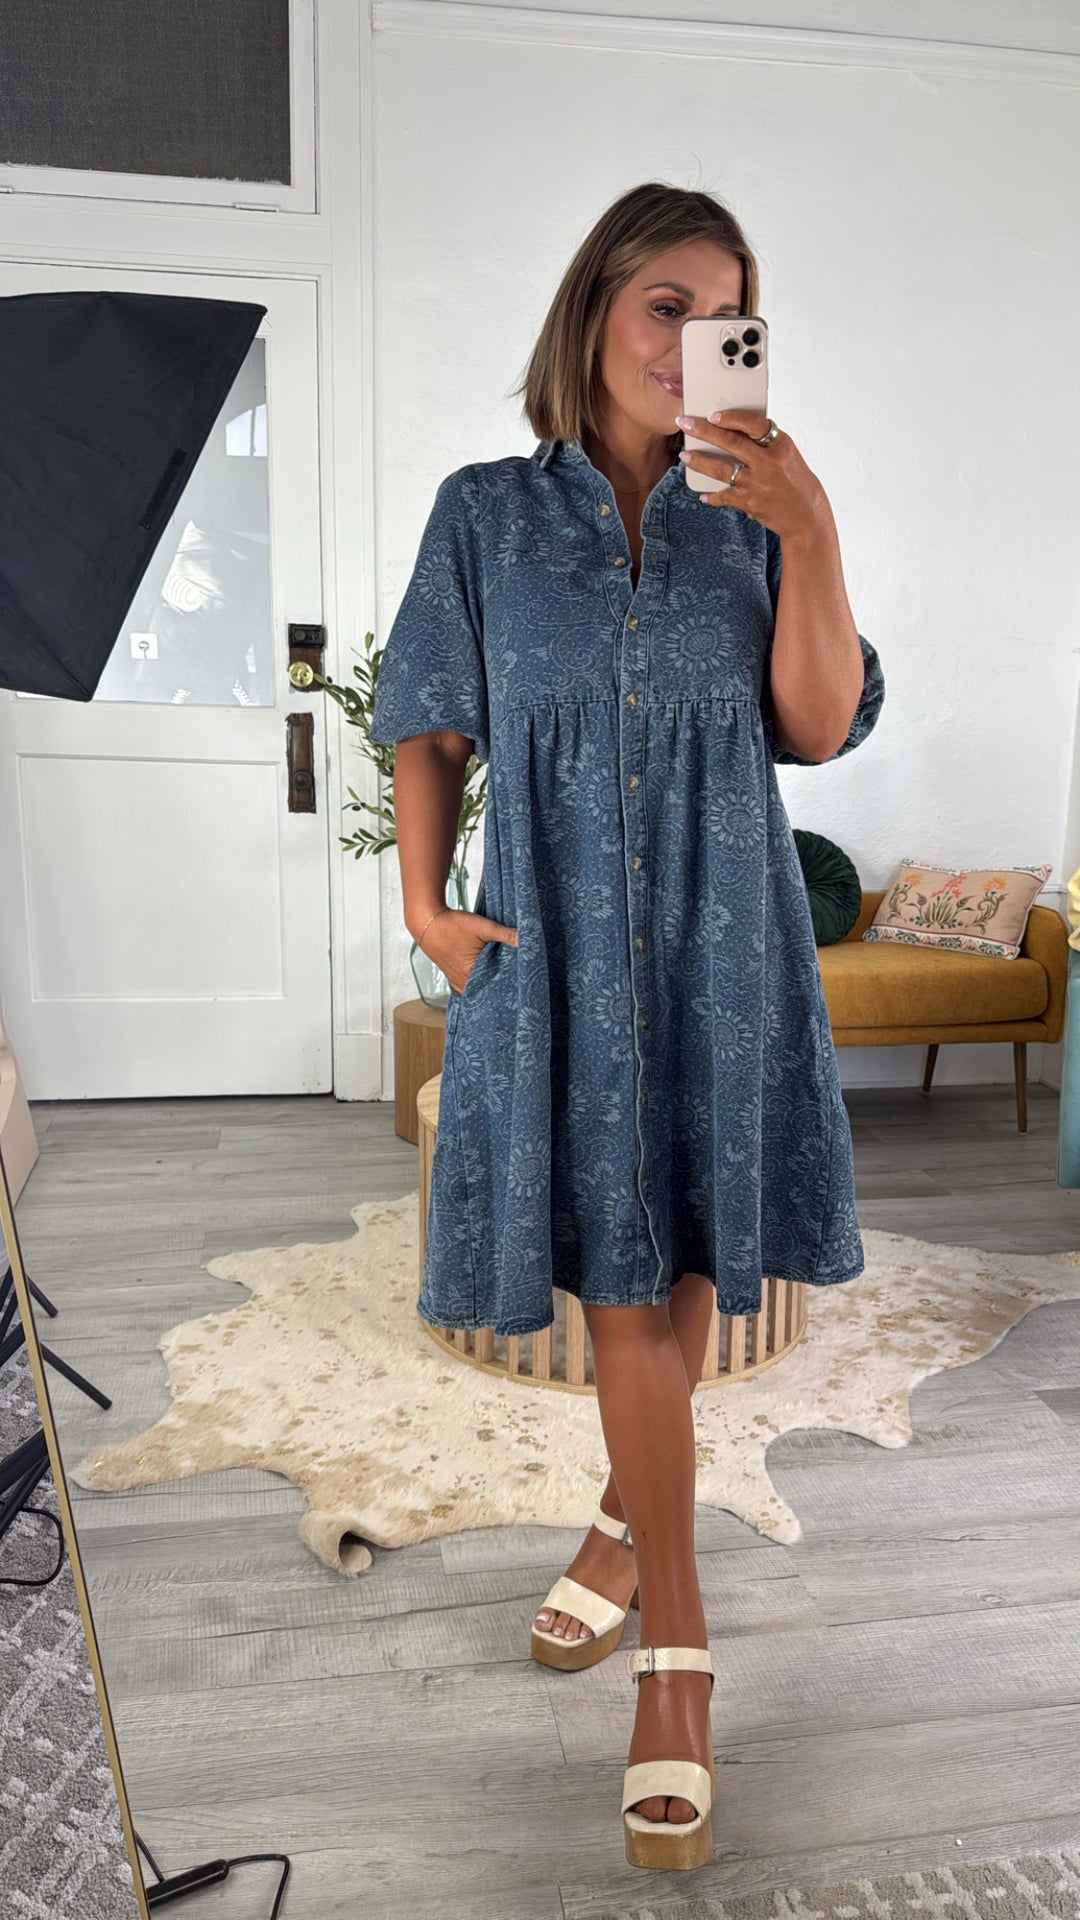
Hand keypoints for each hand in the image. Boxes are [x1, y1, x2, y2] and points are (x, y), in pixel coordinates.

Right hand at [419, 908, 517, 995]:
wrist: (427, 921)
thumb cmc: (452, 924)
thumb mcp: (482, 926)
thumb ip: (505, 933)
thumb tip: (526, 938)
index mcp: (470, 975)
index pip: (495, 988)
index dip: (509, 985)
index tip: (522, 983)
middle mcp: (462, 982)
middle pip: (486, 991)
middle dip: (500, 987)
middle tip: (517, 983)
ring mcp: (456, 980)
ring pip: (477, 989)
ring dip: (488, 985)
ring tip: (503, 982)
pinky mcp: (452, 975)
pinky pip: (468, 986)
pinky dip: (478, 983)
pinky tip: (487, 978)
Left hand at [676, 408, 828, 541]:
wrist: (807, 514)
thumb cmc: (795, 480)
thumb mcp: (786, 454)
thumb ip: (763, 442)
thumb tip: (732, 429)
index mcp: (780, 445)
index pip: (753, 424)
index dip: (731, 418)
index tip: (714, 414)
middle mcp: (768, 463)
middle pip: (731, 442)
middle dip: (703, 431)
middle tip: (685, 423)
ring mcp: (757, 484)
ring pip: (721, 470)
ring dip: (699, 462)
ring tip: (685, 455)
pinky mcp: (750, 503)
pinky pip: (724, 497)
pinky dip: (712, 496)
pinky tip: (703, 493)